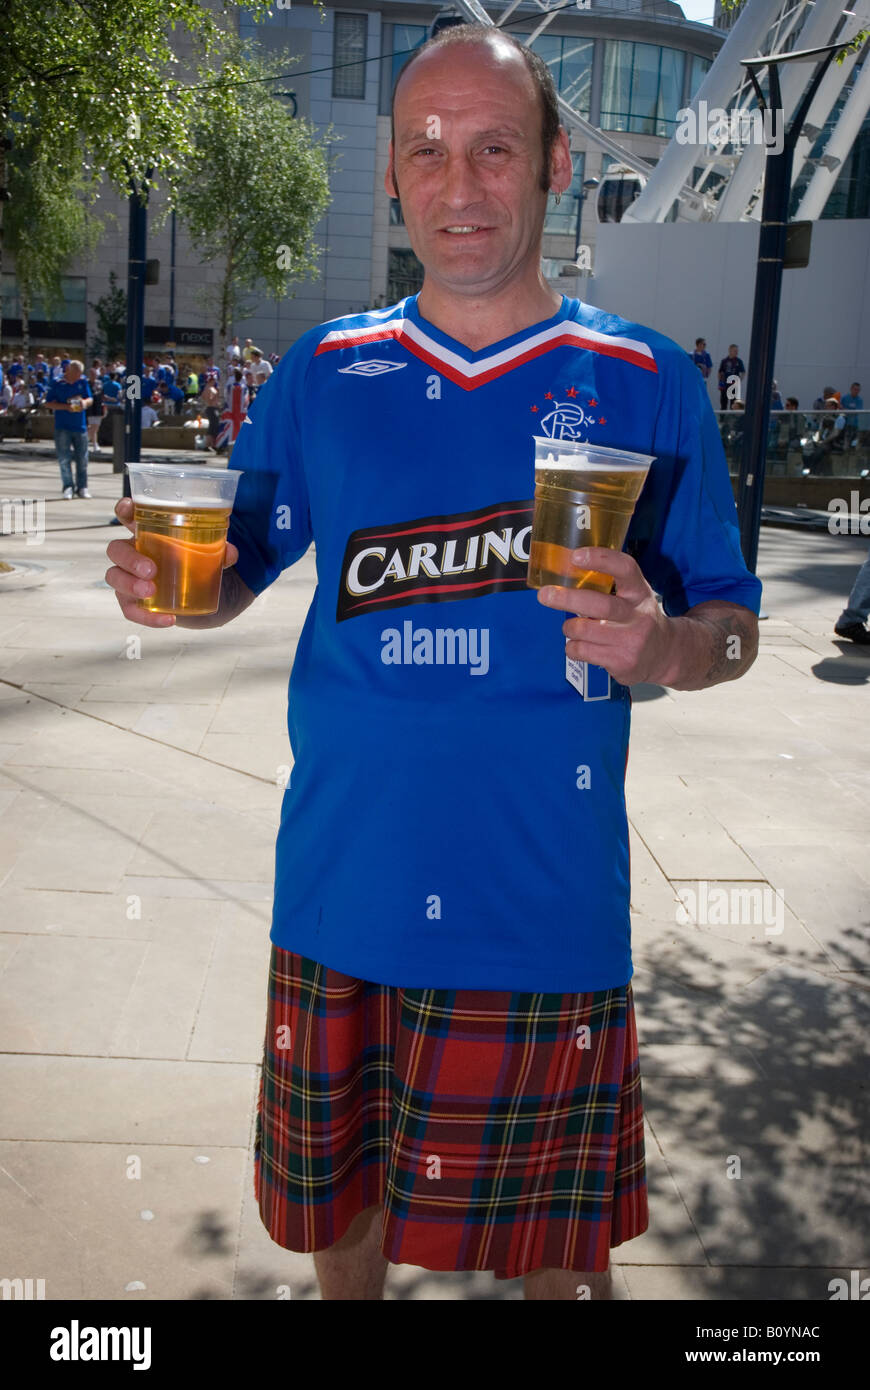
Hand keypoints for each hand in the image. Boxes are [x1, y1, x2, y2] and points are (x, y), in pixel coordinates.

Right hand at [104, 496, 239, 627]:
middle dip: (129, 558)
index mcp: (147, 534)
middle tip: (151, 570)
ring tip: (151, 591)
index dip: (123, 510)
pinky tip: (168, 619)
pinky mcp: (136, 602)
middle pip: (116, 550)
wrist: (203, 597)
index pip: (127, 517)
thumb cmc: (197, 564)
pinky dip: (148, 617)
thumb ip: (220, 551)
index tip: (128, 509)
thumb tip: (230, 553)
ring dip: (129, 585)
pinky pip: (131, 610)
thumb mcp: (211, 555)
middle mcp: (134, 553)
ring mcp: (131, 578)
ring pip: (114, 577)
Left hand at [536, 547, 673, 686]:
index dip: (600, 560)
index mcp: (639, 593)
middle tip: (545, 594)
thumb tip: (565, 573)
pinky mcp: (621, 663)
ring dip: (569, 627)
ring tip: (572, 628)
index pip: (625, 569)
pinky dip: (572, 647)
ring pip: (583, 631)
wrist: (665, 656)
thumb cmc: (639, 620)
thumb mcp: (634, 597)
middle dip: (568, 599)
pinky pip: (581, 651)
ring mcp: (631, 641)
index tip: (576, 556)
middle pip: (600, 605)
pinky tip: (581, 645)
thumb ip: (609, 586)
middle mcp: (638, 616)